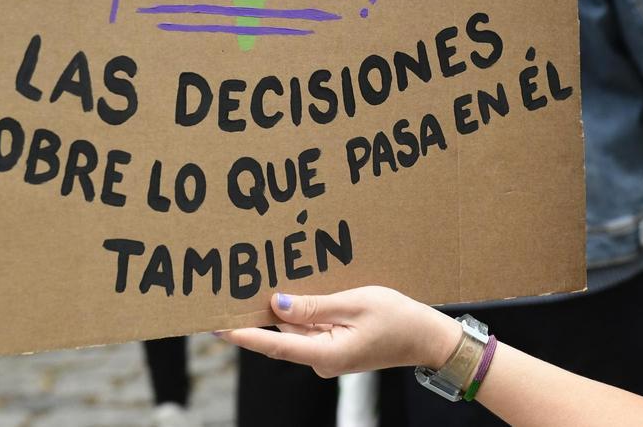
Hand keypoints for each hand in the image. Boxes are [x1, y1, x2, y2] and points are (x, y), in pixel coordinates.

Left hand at [216, 287, 463, 377]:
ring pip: (295, 330)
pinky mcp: (334, 345)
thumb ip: (314, 305)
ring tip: (260, 283)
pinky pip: (310, 328)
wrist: (426, 336)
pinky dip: (301, 312)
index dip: (244, 334)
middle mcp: (321, 359)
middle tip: (232, 291)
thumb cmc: (397, 318)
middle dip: (259, 314)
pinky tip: (293, 292)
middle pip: (281, 336)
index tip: (217, 325)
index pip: (275, 346)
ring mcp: (327, 354)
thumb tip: (277, 304)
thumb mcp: (355, 303)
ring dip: (282, 309)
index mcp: (326, 354)